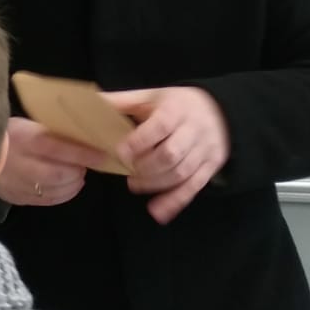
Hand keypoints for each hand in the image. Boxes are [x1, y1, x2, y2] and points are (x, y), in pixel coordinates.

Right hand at [0, 117, 112, 206]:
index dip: (83, 153)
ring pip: (55, 190)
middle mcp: (22, 164)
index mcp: (24, 139)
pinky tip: (68, 185)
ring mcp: (19, 185)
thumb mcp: (28, 126)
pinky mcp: (18, 198)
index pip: (58, 148)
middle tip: (86, 165)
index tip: (102, 154)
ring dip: (73, 183)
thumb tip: (83, 138)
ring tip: (77, 174)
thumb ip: (53, 134)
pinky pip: (47, 201)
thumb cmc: (9, 135)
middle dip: (78, 170)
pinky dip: (63, 194)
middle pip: (59, 174)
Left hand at [102, 87, 230, 224]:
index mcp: (176, 109)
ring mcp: (205, 151)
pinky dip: (175, 202)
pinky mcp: (210, 168)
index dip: (139, 142)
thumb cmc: (176, 105)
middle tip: (126, 172)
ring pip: (181, 173)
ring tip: (134, 185)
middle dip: (145, 167)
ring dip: (155, 184)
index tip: (119, 153)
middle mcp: (194, 130)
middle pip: (171, 154)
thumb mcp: (151, 97)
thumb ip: (121, 101)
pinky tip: (157, 212)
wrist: (220, 112)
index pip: (160, 126)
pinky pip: (194, 187)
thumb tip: (89, 102)